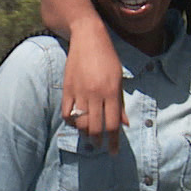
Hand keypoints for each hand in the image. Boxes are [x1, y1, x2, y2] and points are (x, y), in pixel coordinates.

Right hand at [60, 26, 125, 153]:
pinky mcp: (67, 88)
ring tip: (88, 135)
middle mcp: (95, 94)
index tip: (113, 152)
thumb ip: (120, 104)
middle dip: (98, 141)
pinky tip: (75, 122)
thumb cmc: (108, 58)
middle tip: (100, 145)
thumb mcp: (119, 80)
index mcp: (111, 92)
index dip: (113, 141)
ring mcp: (79, 91)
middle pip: (94, 127)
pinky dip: (70, 120)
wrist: (88, 38)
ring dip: (84, 132)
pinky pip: (66, 112)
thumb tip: (124, 124)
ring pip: (79, 122)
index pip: (112, 124)